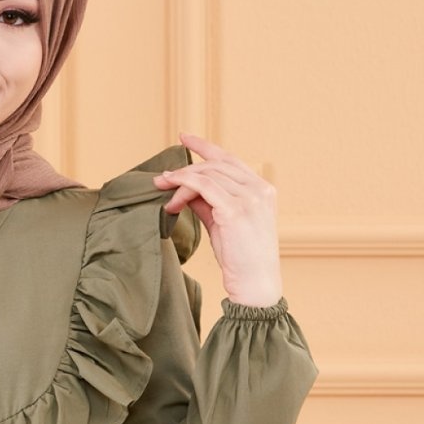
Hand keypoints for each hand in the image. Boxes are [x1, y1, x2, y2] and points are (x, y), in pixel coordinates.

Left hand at [153, 132, 283, 306]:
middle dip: (185, 169)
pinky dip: (184, 186)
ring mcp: (250, 198)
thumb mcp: (223, 224)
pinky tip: (171, 195)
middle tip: (161, 179)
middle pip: (216, 165)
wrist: (255, 285)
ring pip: (208, 175)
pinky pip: (204, 187)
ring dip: (180, 180)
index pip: (230, 159)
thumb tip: (185, 189)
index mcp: (262, 189)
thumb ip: (208, 203)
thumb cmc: (241, 259)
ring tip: (161, 190)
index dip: (206, 147)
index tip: (184, 138)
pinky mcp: (235, 210)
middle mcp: (259, 189)